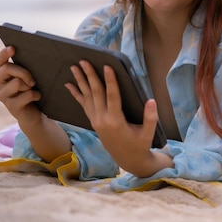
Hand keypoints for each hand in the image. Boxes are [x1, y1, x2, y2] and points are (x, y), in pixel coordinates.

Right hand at [0, 46, 71, 161]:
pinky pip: (27, 95)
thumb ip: (26, 66)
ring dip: (29, 85)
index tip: (13, 48)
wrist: (33, 113)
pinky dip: (36, 95)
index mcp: (0, 73)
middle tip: (33, 80)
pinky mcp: (11, 106)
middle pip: (8, 69)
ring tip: (33, 89)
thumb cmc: (31, 89)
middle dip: (24, 72)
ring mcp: (2, 95)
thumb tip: (39, 52)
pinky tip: (37, 97)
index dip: (5, 53)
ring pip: (17, 83)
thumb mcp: (28, 76)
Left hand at [65, 60, 171, 176]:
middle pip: (95, 93)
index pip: (112, 97)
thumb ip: (150, 117)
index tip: (107, 67)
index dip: (110, 81)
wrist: (128, 160)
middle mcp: (102, 120)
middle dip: (90, 76)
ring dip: (81, 81)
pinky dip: (76, 94)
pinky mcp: (94, 122)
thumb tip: (152, 101)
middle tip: (84, 61)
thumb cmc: (140, 145)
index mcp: (116, 121)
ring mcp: (96, 121)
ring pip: (87, 97)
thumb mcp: (148, 133)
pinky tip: (69, 85)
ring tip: (74, 67)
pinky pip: (84, 105)